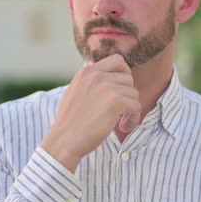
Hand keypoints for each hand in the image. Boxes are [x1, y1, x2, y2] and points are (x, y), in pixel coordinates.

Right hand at [40, 54, 140, 172]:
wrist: (64, 140)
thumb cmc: (70, 121)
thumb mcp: (74, 91)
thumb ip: (87, 79)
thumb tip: (92, 63)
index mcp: (86, 71)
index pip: (117, 60)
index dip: (124, 74)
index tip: (121, 90)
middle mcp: (96, 75)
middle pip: (128, 78)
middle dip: (127, 95)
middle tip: (121, 110)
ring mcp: (106, 87)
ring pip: (133, 93)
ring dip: (131, 109)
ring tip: (121, 122)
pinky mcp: (115, 101)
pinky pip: (136, 106)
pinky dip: (133, 118)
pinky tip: (124, 127)